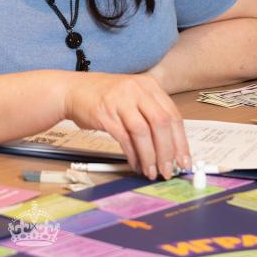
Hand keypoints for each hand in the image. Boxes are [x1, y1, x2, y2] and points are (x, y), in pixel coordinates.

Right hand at [63, 72, 190, 179]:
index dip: (181, 141)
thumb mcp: (133, 97)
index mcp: (148, 85)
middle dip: (168, 152)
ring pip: (144, 132)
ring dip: (150, 157)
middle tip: (169, 170)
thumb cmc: (104, 96)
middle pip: (162, 123)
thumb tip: (170, 149)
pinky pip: (125, 138)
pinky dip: (133, 155)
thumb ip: (151, 116)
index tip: (183, 160)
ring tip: (151, 171)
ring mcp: (120, 100)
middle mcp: (136, 89)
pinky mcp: (105, 113)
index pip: (173, 115)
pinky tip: (136, 164)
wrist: (73, 90)